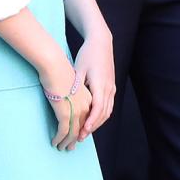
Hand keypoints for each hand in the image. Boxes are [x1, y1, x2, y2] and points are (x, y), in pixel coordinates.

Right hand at [38, 56, 91, 151]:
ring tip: (62, 148)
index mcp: (89, 97)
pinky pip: (63, 132)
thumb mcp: (71, 79)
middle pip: (83, 128)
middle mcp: (85, 106)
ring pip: (74, 133)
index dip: (83, 128)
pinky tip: (54, 143)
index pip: (88, 117)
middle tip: (71, 147)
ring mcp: (77, 111)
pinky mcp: (66, 114)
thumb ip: (72, 89)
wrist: (55, 65)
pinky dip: (59, 139)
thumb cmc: (59, 68)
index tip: (79, 135)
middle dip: (76, 139)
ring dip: (67, 142)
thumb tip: (67, 92)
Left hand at [72, 24, 114, 139]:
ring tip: (85, 132)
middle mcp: (109, 88)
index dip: (91, 121)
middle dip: (93, 126)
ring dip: (97, 123)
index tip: (83, 130)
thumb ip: (76, 84)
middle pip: (103, 113)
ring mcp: (112, 88)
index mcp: (100, 84)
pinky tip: (93, 120)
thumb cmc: (88, 54)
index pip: (97, 108)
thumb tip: (68, 98)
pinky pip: (108, 105)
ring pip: (107, 111)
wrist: (101, 43)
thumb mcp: (79, 68)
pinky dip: (101, 115)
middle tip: (80, 137)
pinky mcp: (111, 86)